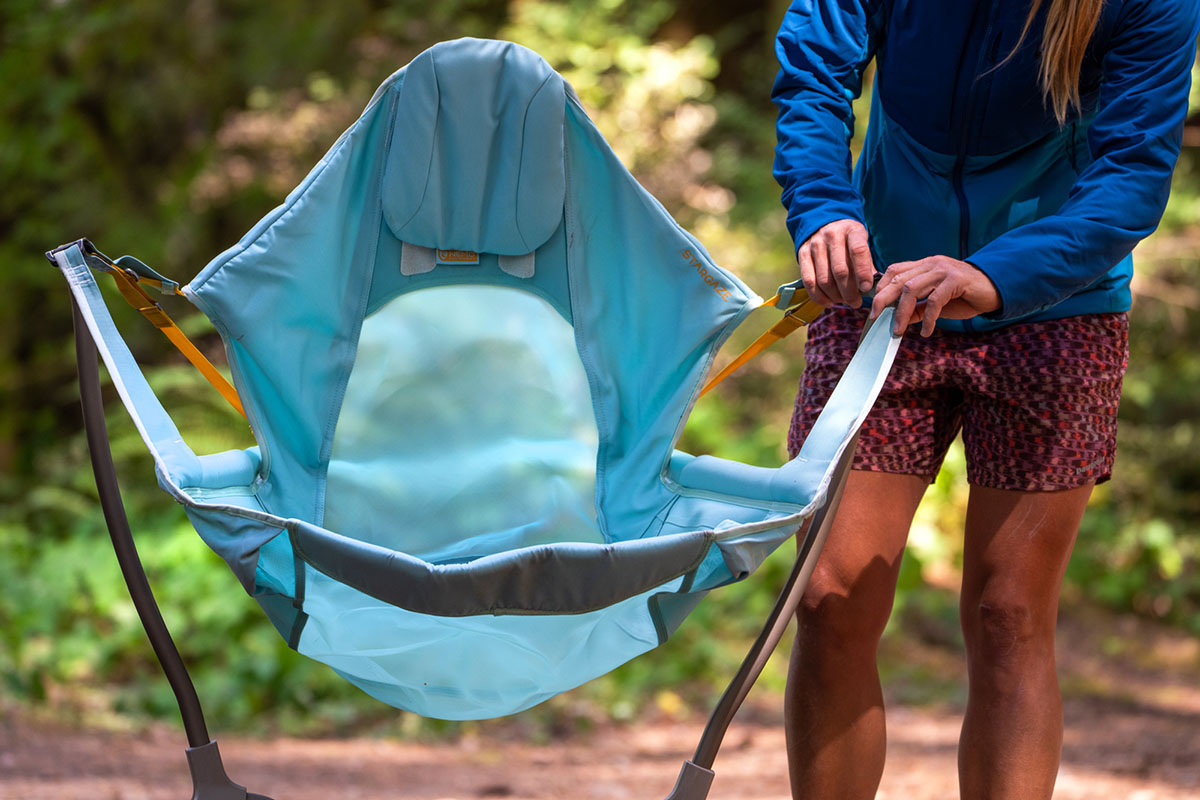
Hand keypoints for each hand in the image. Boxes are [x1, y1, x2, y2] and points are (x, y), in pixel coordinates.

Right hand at [797, 219, 875, 308]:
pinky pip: (809, 281)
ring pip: (824, 279)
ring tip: (843, 300)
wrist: (824, 222)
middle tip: (856, 302)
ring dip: (835, 296)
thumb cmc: (848, 238)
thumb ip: (867, 263)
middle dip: (849, 292)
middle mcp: (832, 236)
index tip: (866, 288)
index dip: (863, 272)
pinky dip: (819, 296)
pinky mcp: (803, 254)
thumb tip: (871, 288)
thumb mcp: (861, 242)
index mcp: (851, 231)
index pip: (858, 251)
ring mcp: (815, 245)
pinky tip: (829, 302)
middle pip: (840, 271)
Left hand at [869, 256, 1000, 335]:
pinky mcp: (957, 280)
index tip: (873, 307)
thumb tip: (899, 320)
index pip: (894, 270)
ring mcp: (944, 270)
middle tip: (875, 319)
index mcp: (925, 265)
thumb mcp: (937, 303)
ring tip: (898, 331)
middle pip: (898, 279)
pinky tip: (926, 331)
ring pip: (912, 288)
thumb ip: (918, 308)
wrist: (996, 290)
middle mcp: (932, 263)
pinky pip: (935, 300)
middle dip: (883, 300)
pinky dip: (927, 318)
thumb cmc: (965, 297)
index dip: (880, 287)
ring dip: (902, 312)